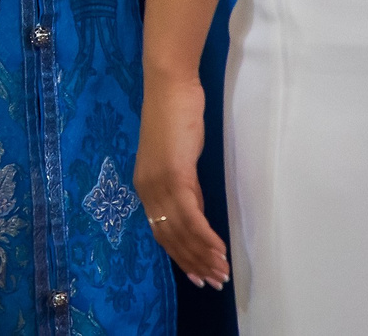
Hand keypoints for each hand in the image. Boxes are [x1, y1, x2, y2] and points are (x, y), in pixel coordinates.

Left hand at [135, 73, 228, 288]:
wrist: (170, 86)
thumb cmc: (176, 115)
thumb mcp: (179, 158)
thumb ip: (185, 186)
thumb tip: (196, 211)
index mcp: (146, 187)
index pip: (162, 232)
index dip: (181, 255)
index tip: (198, 274)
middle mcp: (148, 190)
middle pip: (170, 238)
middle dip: (194, 263)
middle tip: (214, 281)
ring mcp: (159, 183)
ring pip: (180, 231)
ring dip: (203, 255)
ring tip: (222, 272)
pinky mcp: (175, 175)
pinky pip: (191, 216)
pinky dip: (205, 236)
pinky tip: (220, 249)